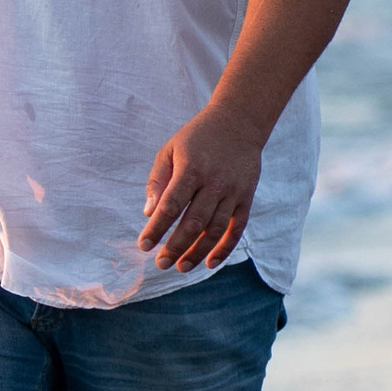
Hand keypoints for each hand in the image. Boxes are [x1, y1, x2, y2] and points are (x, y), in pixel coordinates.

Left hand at [141, 102, 262, 269]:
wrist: (239, 122)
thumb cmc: (196, 138)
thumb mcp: (170, 150)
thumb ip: (157, 181)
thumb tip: (148, 214)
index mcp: (191, 169)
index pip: (171, 205)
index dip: (157, 228)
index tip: (144, 246)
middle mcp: (214, 183)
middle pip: (193, 223)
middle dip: (175, 247)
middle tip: (161, 264)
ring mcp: (233, 192)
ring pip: (215, 230)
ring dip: (197, 253)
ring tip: (181, 268)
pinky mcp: (246, 198)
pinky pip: (237, 229)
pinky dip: (225, 249)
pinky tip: (210, 263)